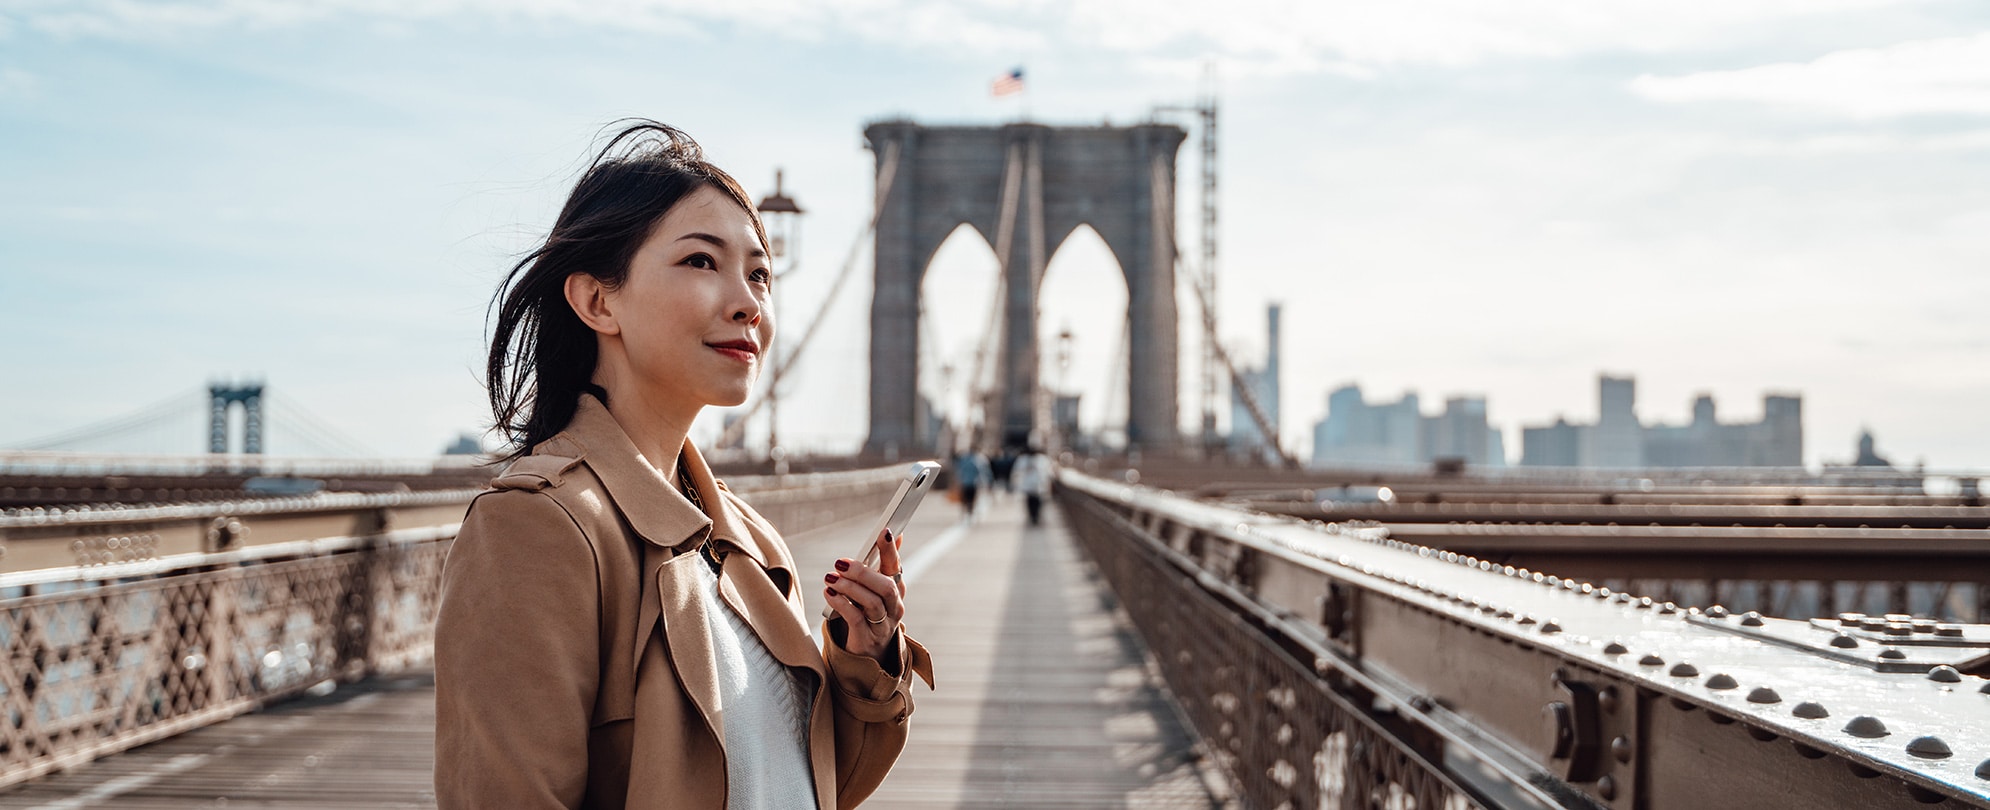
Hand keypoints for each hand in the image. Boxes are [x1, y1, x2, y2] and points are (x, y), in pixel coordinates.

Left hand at [823, 528, 906, 659]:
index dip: (891, 550)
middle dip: (864, 573)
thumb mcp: (875, 587)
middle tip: (841, 563)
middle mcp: (894, 608)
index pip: (896, 567)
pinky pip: (856, 620)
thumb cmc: (869, 613)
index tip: (884, 532)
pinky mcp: (867, 639)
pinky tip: (829, 593)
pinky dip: (842, 604)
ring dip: (850, 588)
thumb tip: (893, 533)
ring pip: (872, 603)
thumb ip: (882, 563)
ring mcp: (882, 625)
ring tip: (831, 578)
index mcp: (896, 591)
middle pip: (887, 587)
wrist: (867, 652)